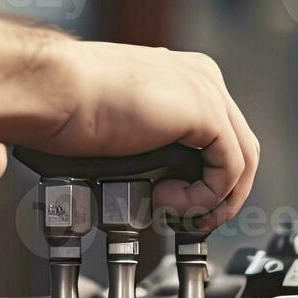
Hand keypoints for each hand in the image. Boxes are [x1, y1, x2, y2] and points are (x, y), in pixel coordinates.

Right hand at [31, 41, 259, 229]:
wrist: (55, 90)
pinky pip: (229, 169)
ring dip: (214, 201)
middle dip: (220, 196)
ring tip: (177, 214)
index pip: (221, 136)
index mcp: (184, 77)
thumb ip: (151, 140)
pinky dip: (205, 197)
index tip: (182, 206)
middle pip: (240, 150)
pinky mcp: (206, 112)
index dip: (209, 180)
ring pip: (242, 162)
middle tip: (189, 220)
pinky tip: (168, 200)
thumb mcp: (122, 122)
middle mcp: (202, 78)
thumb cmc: (67, 104)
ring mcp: (207, 92)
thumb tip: (161, 175)